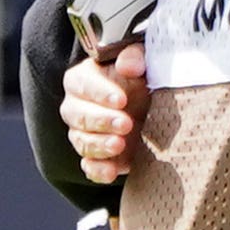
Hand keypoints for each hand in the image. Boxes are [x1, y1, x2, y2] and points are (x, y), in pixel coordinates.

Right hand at [59, 44, 149, 184]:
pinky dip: (98, 171)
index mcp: (83, 79)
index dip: (100, 93)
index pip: (82, 84)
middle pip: (78, 115)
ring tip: (120, 144)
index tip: (122, 100)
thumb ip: (134, 57)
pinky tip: (111, 172)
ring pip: (82, 141)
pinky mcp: (95, 157)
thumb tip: (128, 66)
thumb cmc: (141, 77)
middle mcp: (77, 107)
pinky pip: (89, 166)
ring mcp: (83, 134)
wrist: (152, 106)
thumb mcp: (142, 60)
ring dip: (100, 145)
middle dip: (102, 121)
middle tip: (125, 123)